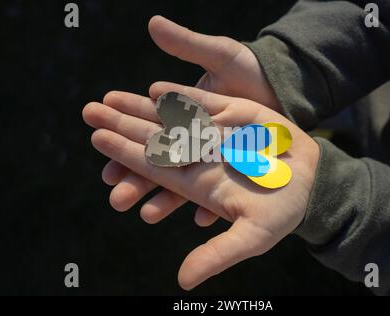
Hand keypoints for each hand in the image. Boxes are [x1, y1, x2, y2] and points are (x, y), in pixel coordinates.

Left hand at [83, 82, 319, 289]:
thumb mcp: (253, 236)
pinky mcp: (235, 117)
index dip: (125, 154)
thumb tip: (181, 283)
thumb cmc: (283, 210)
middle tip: (87, 109)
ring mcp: (217, 136)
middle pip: (154, 140)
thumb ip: (217, 255)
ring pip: (172, 119)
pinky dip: (180, 95)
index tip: (96, 137)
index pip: (155, 166)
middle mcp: (202, 158)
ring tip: (109, 96)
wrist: (311, 183)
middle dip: (121, 124)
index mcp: (200, 183)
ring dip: (141, 107)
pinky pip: (203, 105)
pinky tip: (155, 87)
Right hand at [100, 15, 281, 225]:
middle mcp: (194, 142)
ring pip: (184, 186)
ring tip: (148, 215)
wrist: (286, 89)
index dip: (124, 142)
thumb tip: (152, 23)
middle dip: (135, 181)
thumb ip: (189, 45)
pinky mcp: (236, 174)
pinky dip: (210, 207)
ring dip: (165, 201)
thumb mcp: (222, 56)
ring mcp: (214, 161)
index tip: (102, 152)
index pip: (147, 132)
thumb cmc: (252, 71)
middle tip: (116, 197)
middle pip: (159, 166)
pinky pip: (222, 194)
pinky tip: (201, 218)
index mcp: (184, 116)